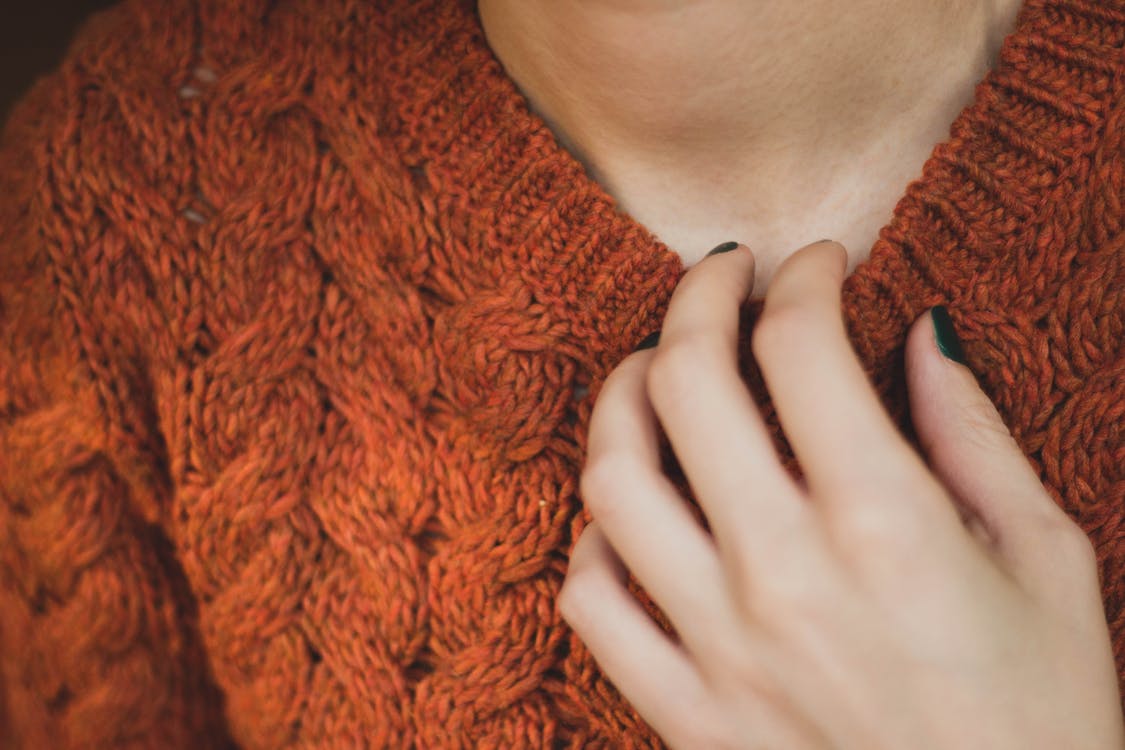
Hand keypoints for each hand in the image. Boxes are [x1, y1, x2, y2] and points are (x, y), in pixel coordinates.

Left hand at [559, 240, 1124, 748]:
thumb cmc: (1045, 717)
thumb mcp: (1047, 560)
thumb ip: (972, 433)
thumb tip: (920, 333)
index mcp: (887, 528)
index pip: (799, 348)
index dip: (802, 280)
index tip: (814, 268)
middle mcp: (784, 576)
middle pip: (685, 384)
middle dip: (697, 299)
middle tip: (720, 278)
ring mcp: (718, 647)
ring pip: (613, 481)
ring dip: (622, 399)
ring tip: (652, 371)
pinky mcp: (685, 712)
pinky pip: (593, 599)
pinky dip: (597, 536)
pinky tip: (632, 511)